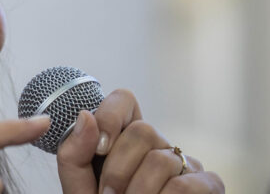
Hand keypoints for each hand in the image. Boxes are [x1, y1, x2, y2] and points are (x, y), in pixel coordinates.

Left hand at [56, 89, 224, 193]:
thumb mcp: (79, 184)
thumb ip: (75, 153)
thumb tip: (86, 116)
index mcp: (125, 138)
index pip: (124, 100)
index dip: (110, 116)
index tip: (99, 149)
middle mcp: (158, 145)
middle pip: (143, 130)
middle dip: (118, 169)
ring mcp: (185, 164)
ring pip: (161, 160)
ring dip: (137, 192)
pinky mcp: (208, 185)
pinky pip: (184, 185)